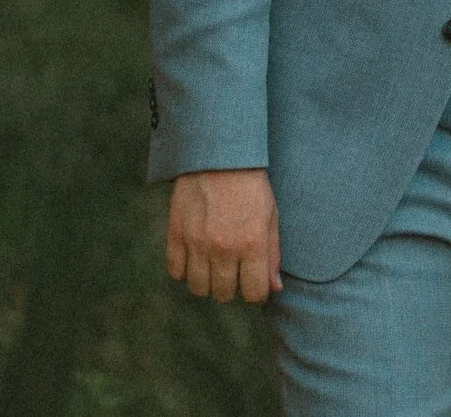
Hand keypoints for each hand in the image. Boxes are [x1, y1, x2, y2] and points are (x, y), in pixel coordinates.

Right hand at [166, 168, 281, 303]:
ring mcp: (197, 243)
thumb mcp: (271, 216)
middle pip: (224, 294)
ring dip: (208, 283)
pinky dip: (184, 272)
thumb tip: (275, 288)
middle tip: (233, 270)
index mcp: (252, 243)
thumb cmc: (251, 187)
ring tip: (213, 266)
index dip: (256, 292)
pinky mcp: (175, 234)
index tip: (253, 282)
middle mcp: (224, 248)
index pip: (254, 293)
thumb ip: (272, 255)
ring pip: (199, 289)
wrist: (219, 156)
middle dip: (231, 287)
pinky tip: (195, 259)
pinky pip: (175, 272)